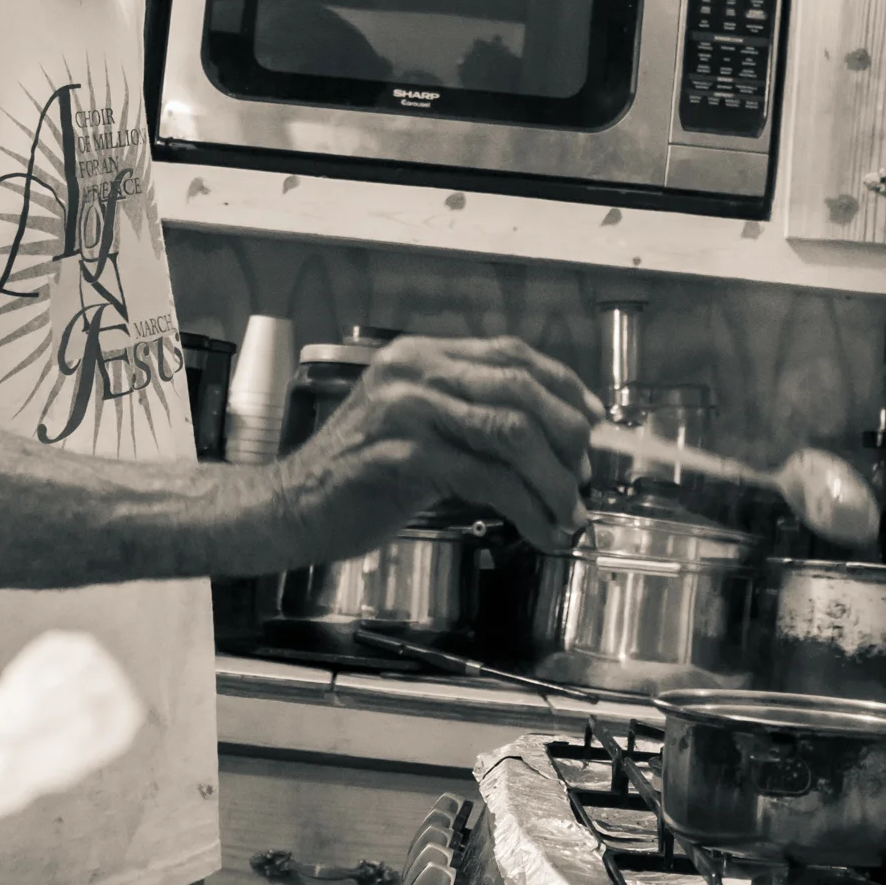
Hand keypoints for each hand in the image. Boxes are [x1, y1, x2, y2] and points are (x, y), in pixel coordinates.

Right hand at [291, 335, 603, 551]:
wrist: (289, 506)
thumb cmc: (358, 473)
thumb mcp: (416, 425)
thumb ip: (469, 415)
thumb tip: (551, 437)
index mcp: (423, 355)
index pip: (512, 354)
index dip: (564, 386)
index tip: (595, 421)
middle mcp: (415, 371)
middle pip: (520, 388)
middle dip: (567, 435)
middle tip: (585, 477)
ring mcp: (406, 410)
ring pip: (510, 431)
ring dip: (553, 477)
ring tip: (570, 512)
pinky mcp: (401, 456)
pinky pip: (486, 477)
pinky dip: (526, 506)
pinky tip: (540, 529)